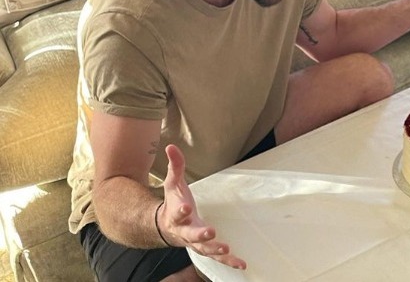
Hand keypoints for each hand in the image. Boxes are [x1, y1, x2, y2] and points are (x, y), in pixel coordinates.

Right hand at [159, 144, 246, 269]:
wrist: (166, 228)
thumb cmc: (174, 203)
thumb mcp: (173, 184)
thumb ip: (175, 166)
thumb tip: (171, 146)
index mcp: (176, 215)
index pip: (177, 212)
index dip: (180, 210)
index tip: (185, 207)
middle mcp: (185, 231)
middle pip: (191, 235)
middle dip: (200, 234)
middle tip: (209, 232)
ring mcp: (195, 242)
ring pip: (204, 249)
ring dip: (215, 250)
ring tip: (226, 249)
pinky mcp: (206, 248)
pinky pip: (217, 257)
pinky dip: (228, 261)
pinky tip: (241, 264)